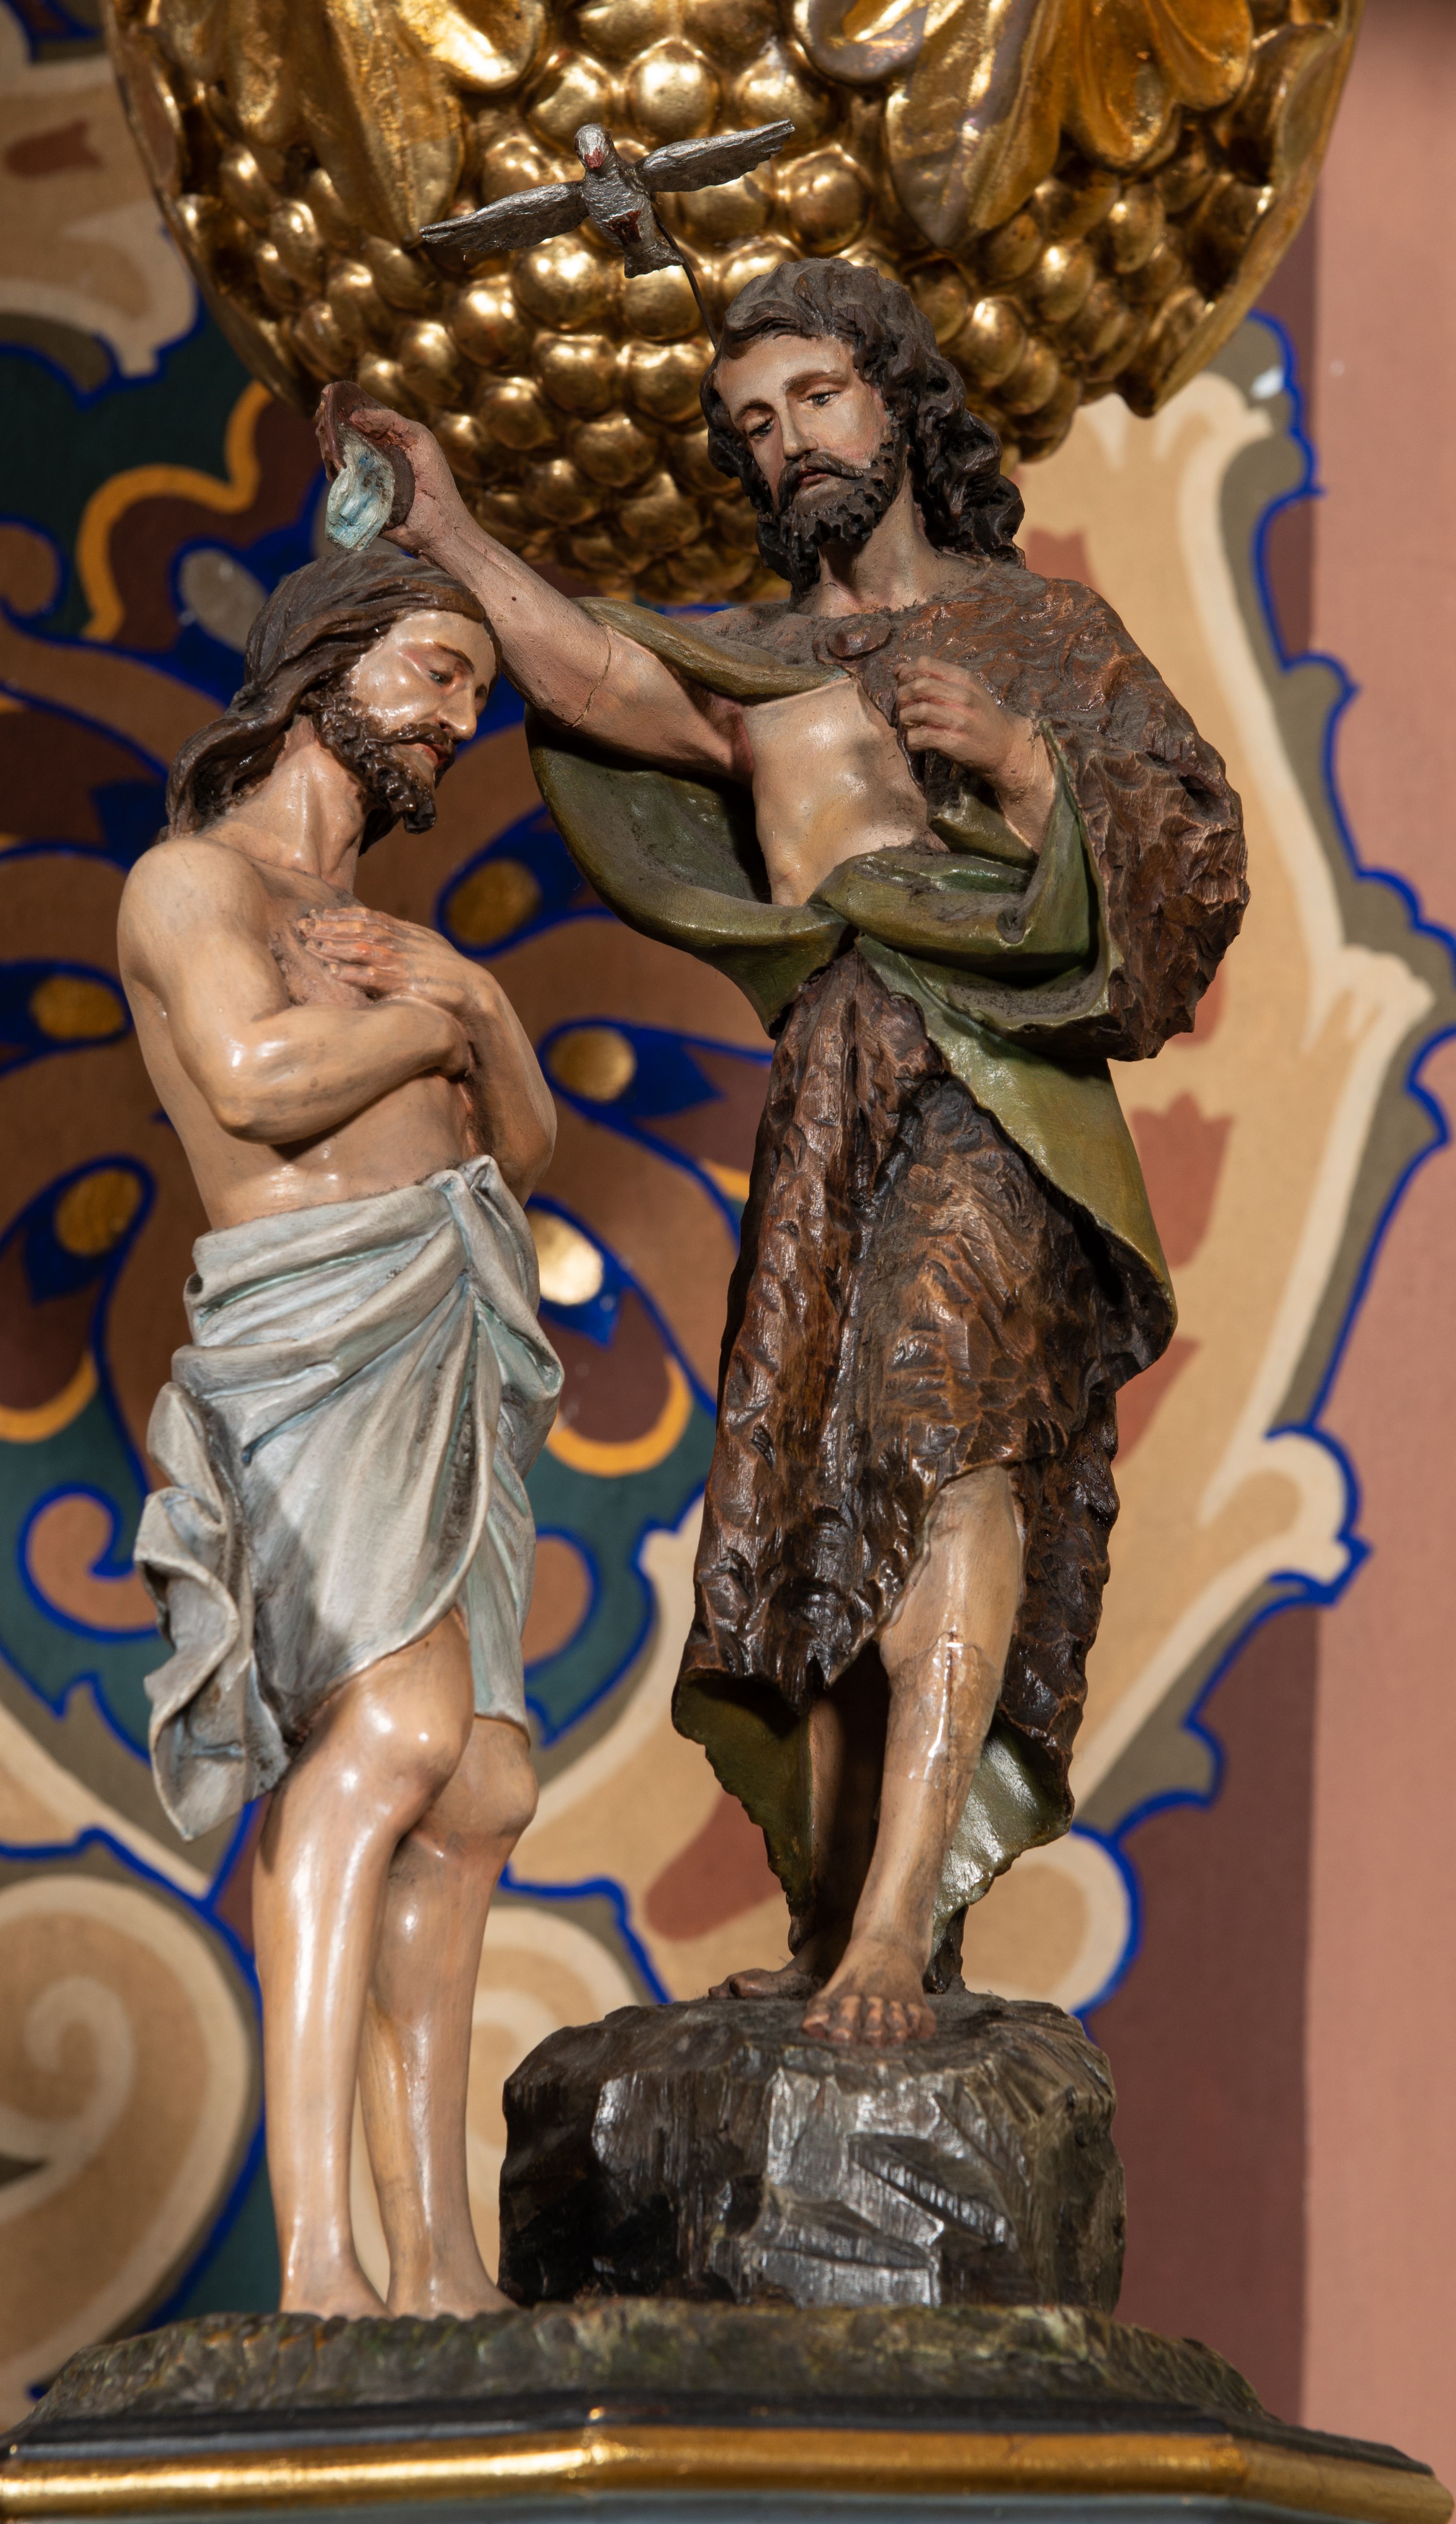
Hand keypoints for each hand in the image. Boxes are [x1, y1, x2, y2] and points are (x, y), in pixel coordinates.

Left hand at [297, 907, 482, 1060]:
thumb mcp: (427, 949)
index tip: (319, 915)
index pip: (368, 917)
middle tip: (303, 925)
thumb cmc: (450, 975)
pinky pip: (372, 977)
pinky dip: (352, 973)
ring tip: (311, 944)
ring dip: (334, 945)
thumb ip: (404, 942)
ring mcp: (402, 962)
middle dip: (329, 926)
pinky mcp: (405, 983)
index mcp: (407, 933)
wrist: (475, 993)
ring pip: (361, 947)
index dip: (341, 915)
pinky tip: (333, 971)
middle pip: (359, 928)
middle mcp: (402, 943)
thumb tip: (381, 941)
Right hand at [326, 399, 472, 567]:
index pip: (357, 418)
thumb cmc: (435, 477)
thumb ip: (390, 420)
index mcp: (384, 440)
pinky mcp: (356, 499)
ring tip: (329, 435)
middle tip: (324, 415)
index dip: (341, 406)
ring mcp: (361, 477)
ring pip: (334, 456)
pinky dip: (335, 468)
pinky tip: (336, 460)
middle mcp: (370, 457)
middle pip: (340, 435)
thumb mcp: (419, 437)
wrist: (439, 522)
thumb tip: (354, 416)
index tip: (328, 395)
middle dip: (330, 423)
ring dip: (329, 444)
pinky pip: (338, 481)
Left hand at [894, 653, 1054, 844]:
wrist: (1005, 747)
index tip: (903, 684)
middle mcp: (963, 697)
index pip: (924, 664)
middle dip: (902, 695)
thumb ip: (936, 678)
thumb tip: (898, 669)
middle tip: (902, 707)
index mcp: (964, 679)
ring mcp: (959, 720)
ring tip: (908, 724)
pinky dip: (911, 740)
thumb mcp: (966, 691)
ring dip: (904, 718)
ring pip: (917, 711)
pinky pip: (921, 737)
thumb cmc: (981, 716)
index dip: (906, 673)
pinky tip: (915, 742)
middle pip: (918, 686)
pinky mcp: (953, 743)